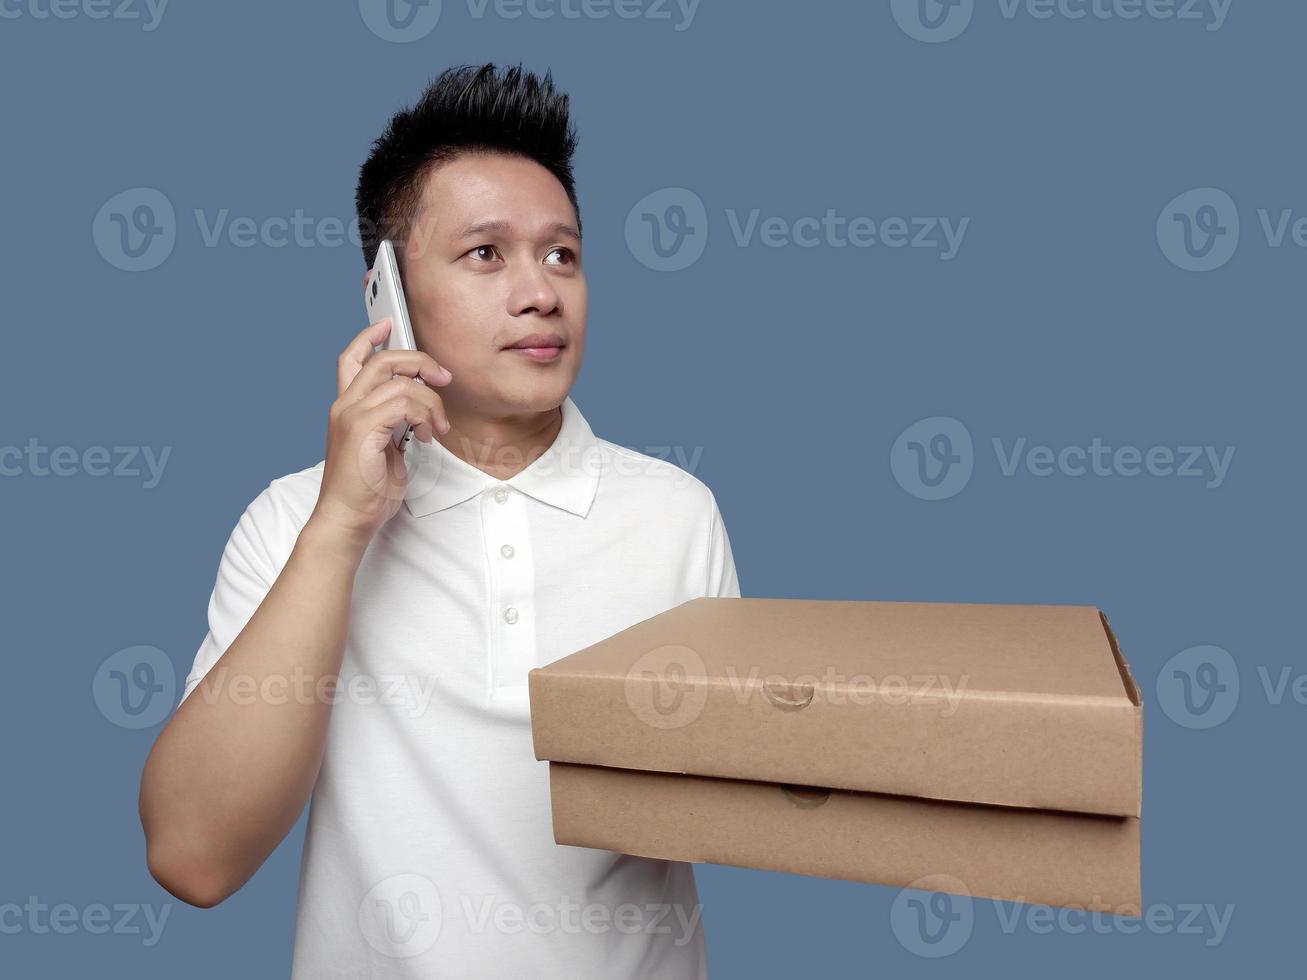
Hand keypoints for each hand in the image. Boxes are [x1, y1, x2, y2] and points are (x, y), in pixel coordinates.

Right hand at [310, 318, 452, 542]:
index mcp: (347, 407)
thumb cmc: (365, 492)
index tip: (388, 323)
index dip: (369, 336)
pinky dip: (424, 415)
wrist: (348, 519)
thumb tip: (418, 413)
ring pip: (400, 382)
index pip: (351, 358)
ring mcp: (351, 415)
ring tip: (436, 428)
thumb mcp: (385, 449)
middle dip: (420, 362)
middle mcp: (345, 405)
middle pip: (383, 360)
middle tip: (443, 377)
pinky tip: (427, 436)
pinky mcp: (362, 428)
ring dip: (430, 402)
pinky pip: (404, 404)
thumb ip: (394, 424)